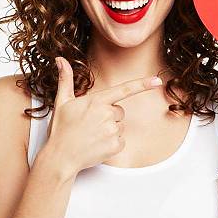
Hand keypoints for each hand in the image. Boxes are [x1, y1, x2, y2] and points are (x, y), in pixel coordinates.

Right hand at [43, 56, 162, 175]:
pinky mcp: (115, 146)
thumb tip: (60, 59)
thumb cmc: (61, 129)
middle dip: (109, 116)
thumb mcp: (62, 102)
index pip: (124, 90)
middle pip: (119, 111)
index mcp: (96, 101)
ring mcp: (112, 131)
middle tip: (91, 124)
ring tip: (92, 135)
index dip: (142, 84)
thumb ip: (65, 79)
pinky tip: (97, 144)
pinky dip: (112, 143)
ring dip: (109, 130)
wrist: (60, 157)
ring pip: (120, 126)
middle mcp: (106, 114)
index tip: (157, 80)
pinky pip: (121, 140)